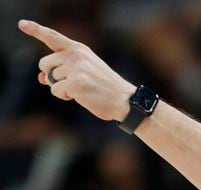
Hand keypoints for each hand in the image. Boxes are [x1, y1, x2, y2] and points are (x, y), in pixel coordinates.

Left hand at [18, 19, 135, 121]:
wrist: (125, 100)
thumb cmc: (105, 88)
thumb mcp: (84, 73)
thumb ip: (62, 71)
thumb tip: (41, 78)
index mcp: (79, 49)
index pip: (53, 37)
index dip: (35, 30)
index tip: (22, 24)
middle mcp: (75, 55)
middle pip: (44, 63)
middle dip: (53, 76)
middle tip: (73, 83)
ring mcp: (75, 68)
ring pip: (50, 79)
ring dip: (61, 88)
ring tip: (81, 89)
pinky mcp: (75, 83)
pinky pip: (56, 91)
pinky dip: (65, 96)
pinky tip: (81, 96)